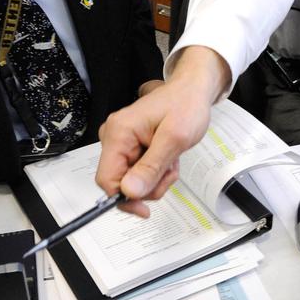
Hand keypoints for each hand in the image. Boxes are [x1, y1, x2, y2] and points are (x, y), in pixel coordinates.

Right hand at [95, 47, 229, 217]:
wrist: (192, 91)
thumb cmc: (186, 106)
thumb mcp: (174, 139)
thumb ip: (151, 167)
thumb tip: (129, 192)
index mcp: (119, 133)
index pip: (107, 179)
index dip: (124, 199)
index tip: (145, 208)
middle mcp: (114, 136)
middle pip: (120, 182)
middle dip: (148, 184)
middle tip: (169, 169)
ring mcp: (121, 141)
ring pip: (131, 180)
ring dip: (155, 177)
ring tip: (171, 158)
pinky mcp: (130, 145)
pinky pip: (138, 171)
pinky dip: (155, 170)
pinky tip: (167, 156)